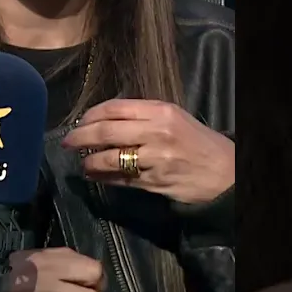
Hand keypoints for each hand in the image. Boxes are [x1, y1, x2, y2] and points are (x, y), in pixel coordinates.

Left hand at [60, 99, 233, 204]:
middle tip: (67, 142)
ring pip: (109, 158)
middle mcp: (156, 132)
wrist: (224, 173)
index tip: (79, 122)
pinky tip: (94, 176)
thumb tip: (103, 119)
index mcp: (160, 111)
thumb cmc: (196, 142)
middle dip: (80, 137)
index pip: (114, 108)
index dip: (90, 115)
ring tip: (82, 163)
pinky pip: (120, 179)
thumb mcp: (174, 118)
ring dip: (89, 161)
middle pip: (106, 131)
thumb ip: (142, 116)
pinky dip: (102, 178)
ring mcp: (154, 159)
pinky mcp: (153, 183)